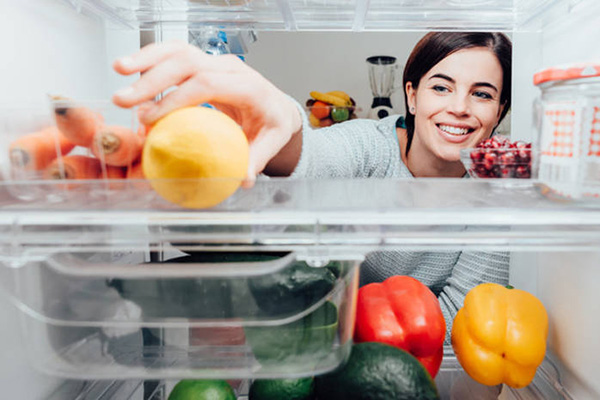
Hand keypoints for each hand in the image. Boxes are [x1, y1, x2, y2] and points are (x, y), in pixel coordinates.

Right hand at [112, 40, 301, 183]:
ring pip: (178, 51)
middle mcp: (231, 68)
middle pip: (188, 63)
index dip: (176, 98)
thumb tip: (243, 179)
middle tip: (125, 100)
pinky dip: (151, 58)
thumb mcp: (272, 142)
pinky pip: (174, 54)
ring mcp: (216, 62)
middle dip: (152, 79)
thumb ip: (257, 159)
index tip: (151, 118)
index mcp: (249, 86)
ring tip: (119, 70)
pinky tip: (129, 68)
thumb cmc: (271, 123)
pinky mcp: (203, 62)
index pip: (208, 84)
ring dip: (146, 59)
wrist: (275, 106)